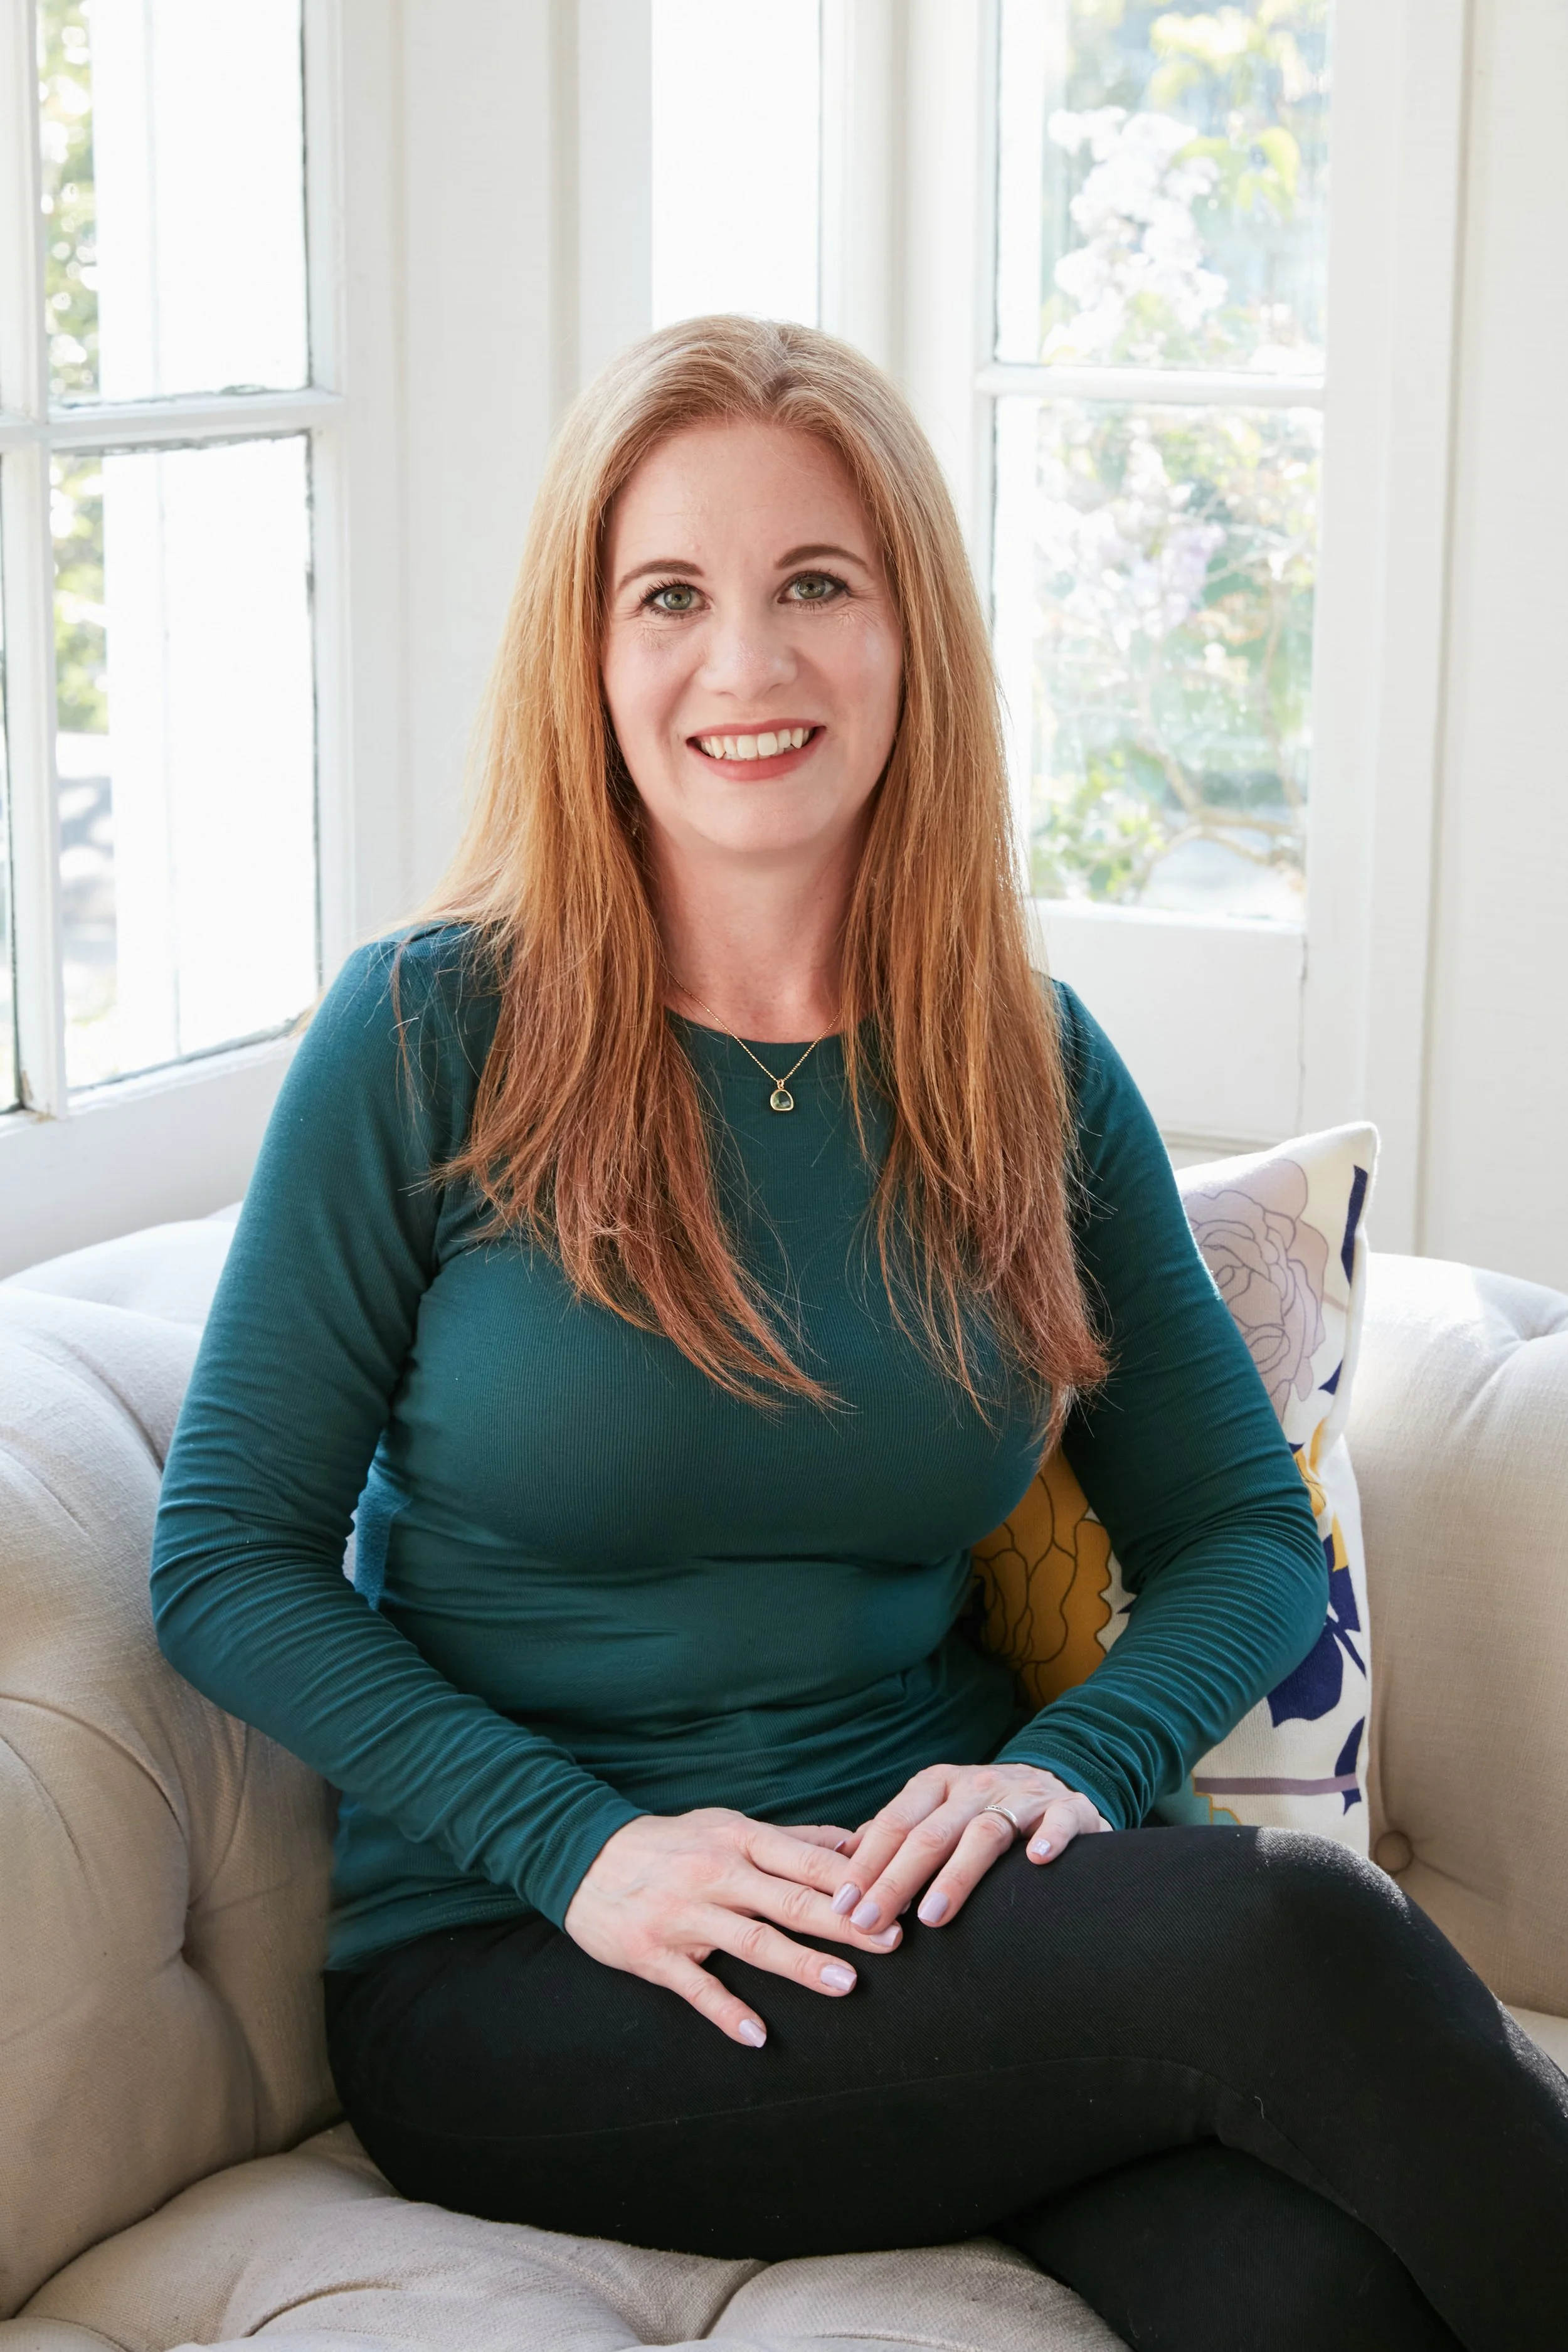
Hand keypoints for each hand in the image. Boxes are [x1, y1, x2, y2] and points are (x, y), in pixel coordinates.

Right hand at [563, 1808, 906, 2047]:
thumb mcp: (729, 1826)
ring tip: (845, 1985)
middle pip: (787, 1900)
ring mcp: (683, 1915)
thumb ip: (792, 1839)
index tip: (896, 1898)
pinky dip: (726, 2011)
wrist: (583, 1856)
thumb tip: (856, 1841)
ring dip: (799, 1965)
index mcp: (738, 1839)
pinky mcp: (652, 1952)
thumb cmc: (672, 1843)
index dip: (852, 1880)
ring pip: (750, 1942)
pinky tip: (757, 2035)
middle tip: (891, 1942)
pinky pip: (695, 1986)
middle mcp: (714, 1873)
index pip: (805, 1860)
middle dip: (842, 1923)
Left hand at [829, 1762, 1109, 1934]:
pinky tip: (1038, 1862)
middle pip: (929, 1833)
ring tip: (933, 1916)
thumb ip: (892, 1831)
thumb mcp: (935, 1810)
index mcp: (938, 1785)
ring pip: (984, 1833)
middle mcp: (976, 1786)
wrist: (1058, 1784)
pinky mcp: (1068, 1809)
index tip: (842, 1905)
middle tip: (869, 1923)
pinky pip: (1059, 1821)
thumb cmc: (983, 1810)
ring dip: (956, 1875)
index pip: (894, 1824)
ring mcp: (1023, 1796)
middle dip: (895, 1881)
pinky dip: (1050, 1838)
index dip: (866, 1865)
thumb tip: (839, 1856)